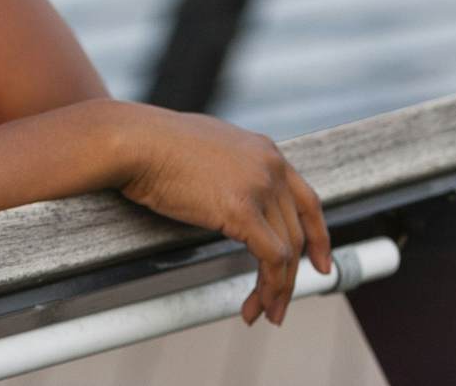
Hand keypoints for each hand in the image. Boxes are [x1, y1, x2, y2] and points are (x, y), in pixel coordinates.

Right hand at [114, 107, 330, 327]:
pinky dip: (268, 287)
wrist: (135, 141)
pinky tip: (255, 304)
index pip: (307, 200)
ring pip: (287, 251)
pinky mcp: (242, 209)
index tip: (320, 263)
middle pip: (297, 232)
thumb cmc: (155, 144)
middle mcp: (270, 166)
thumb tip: (228, 195)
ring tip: (265, 313)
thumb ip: (230, 170)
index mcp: (265, 151)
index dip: (318, 236)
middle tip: (278, 303)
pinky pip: (271, 259)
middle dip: (292, 275)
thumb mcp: (208, 149)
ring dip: (278, 289)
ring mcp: (260, 186)